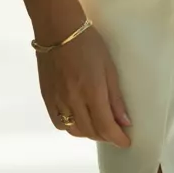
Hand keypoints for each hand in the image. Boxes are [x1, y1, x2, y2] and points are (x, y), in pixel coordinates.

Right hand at [35, 24, 132, 148]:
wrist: (58, 30)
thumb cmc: (88, 43)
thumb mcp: (109, 67)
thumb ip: (115, 97)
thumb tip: (124, 122)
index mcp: (92, 91)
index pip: (106, 126)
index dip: (117, 138)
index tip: (126, 142)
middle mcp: (73, 100)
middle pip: (91, 131)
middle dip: (106, 136)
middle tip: (115, 133)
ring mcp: (58, 101)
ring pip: (74, 131)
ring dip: (89, 133)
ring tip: (99, 127)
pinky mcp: (47, 98)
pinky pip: (59, 123)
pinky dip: (71, 127)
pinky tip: (78, 120)